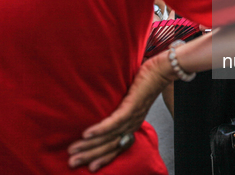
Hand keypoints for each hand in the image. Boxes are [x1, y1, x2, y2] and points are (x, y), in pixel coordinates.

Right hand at [67, 52, 176, 171]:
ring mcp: (133, 117)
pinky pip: (114, 122)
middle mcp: (132, 125)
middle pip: (109, 146)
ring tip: (73, 149)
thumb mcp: (130, 98)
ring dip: (89, 145)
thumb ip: (119, 106)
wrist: (162, 69)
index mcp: (132, 125)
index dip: (101, 158)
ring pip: (109, 136)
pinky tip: (86, 134)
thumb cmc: (146, 81)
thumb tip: (102, 106)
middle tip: (72, 162)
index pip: (116, 147)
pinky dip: (100, 129)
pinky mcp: (131, 107)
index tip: (87, 166)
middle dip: (89, 155)